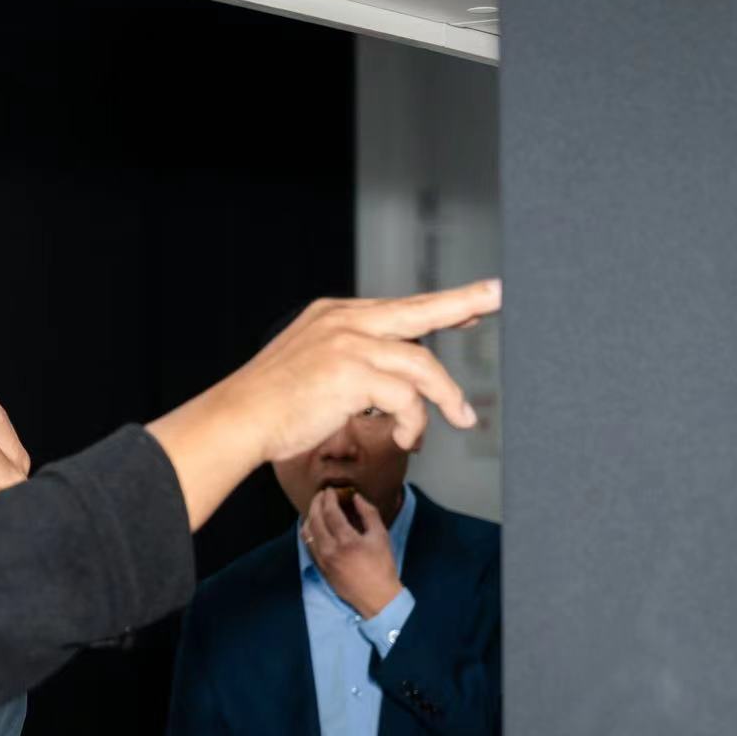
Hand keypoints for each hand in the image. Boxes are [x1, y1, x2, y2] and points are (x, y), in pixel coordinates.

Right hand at [147, 280, 498, 528]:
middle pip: (420, 310)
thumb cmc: (270, 407)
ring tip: (462, 419)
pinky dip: (415, 422)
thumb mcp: (310, 366)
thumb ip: (349, 360)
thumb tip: (391, 377)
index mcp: (333, 315)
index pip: (399, 307)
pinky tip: (409, 439)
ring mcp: (349, 344)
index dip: (439, 308)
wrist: (238, 420)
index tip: (472, 306)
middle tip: (498, 296)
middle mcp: (344, 321)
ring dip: (446, 397)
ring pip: (421, 364)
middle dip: (465, 304)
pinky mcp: (353, 374)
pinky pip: (406, 398)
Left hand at [303, 489, 402, 618]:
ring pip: (307, 531)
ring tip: (317, 508)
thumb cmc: (382, 566)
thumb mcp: (380, 537)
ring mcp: (322, 559)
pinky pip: (308, 544)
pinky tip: (314, 525)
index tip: (329, 490)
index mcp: (347, 540)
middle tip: (321, 495)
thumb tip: (356, 497)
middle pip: (314, 519)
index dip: (328, 498)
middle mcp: (330, 549)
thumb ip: (368, 514)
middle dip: (316, 503)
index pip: (330, 512)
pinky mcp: (319, 567)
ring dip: (309, 516)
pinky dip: (309, 531)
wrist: (376, 596)